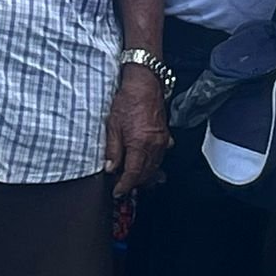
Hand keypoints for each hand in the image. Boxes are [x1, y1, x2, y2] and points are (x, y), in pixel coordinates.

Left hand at [104, 67, 168, 196]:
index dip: (124, 186)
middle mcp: (154, 145)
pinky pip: (160, 156)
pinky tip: (145, 163)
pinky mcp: (165, 135)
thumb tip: (110, 168)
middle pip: (145, 173)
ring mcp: (162, 141)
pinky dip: (152, 163)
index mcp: (139, 144)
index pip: (132, 174)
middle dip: (133, 183)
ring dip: (143, 175)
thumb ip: (112, 150)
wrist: (144, 83)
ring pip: (154, 166)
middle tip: (121, 185)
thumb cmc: (128, 100)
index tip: (117, 191)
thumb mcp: (113, 126)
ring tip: (131, 178)